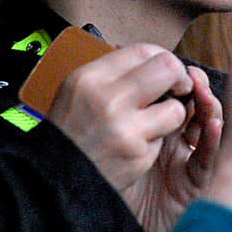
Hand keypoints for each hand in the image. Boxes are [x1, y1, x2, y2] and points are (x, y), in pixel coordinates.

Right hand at [47, 43, 193, 193]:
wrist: (52, 181)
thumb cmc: (69, 132)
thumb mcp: (79, 88)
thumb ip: (114, 72)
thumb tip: (153, 59)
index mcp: (91, 78)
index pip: (144, 50)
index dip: (162, 56)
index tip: (166, 67)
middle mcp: (108, 100)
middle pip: (168, 69)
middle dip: (179, 77)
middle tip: (178, 87)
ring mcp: (125, 130)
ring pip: (175, 108)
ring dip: (172, 113)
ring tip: (157, 118)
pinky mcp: (137, 157)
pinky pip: (163, 140)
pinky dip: (155, 141)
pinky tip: (138, 143)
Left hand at [122, 65, 222, 231]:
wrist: (102, 217)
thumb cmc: (106, 176)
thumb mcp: (115, 134)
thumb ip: (128, 108)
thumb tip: (134, 73)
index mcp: (157, 122)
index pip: (175, 91)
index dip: (177, 77)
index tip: (171, 64)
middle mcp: (177, 137)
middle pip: (197, 103)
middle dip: (197, 87)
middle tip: (192, 76)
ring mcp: (189, 156)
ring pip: (210, 125)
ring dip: (210, 107)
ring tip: (203, 94)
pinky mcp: (196, 181)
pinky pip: (208, 158)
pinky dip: (214, 140)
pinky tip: (213, 125)